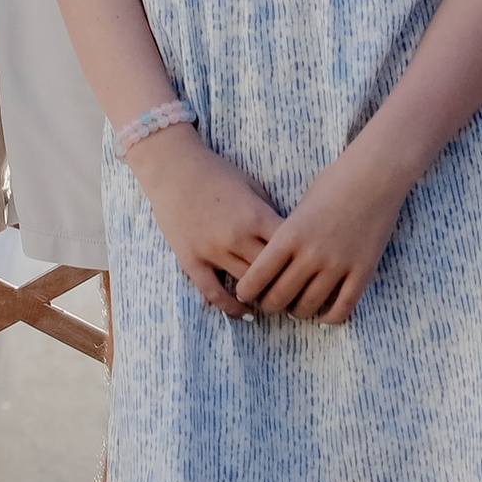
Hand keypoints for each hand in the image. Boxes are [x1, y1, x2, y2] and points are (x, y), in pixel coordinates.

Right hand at [128, 126, 284, 313]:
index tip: (308, 269)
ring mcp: (213, 252)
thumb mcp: (251, 185)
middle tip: (296, 290)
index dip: (302, 261)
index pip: (290, 249)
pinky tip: (243, 313)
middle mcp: (237, 237)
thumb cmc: (216, 172)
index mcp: (256, 216)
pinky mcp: (192, 262)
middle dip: (285, 282)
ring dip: (261, 294)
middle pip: (271, 272)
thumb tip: (288, 236)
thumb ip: (269, 211)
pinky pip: (214, 294)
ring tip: (274, 301)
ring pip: (247, 285)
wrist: (173, 169)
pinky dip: (230, 307)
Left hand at [233, 150, 410, 324]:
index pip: (256, 277)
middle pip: (278, 298)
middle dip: (268, 305)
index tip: (245, 293)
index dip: (246, 291)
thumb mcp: (301, 206)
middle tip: (269, 303)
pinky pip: (342, 309)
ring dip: (296, 312)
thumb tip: (275, 264)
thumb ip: (288, 236)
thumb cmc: (336, 182)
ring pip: (307, 307)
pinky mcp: (363, 271)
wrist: (377, 174)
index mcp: (290, 234)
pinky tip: (322, 314)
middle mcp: (311, 254)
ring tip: (295, 307)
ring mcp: (338, 265)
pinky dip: (329, 318)